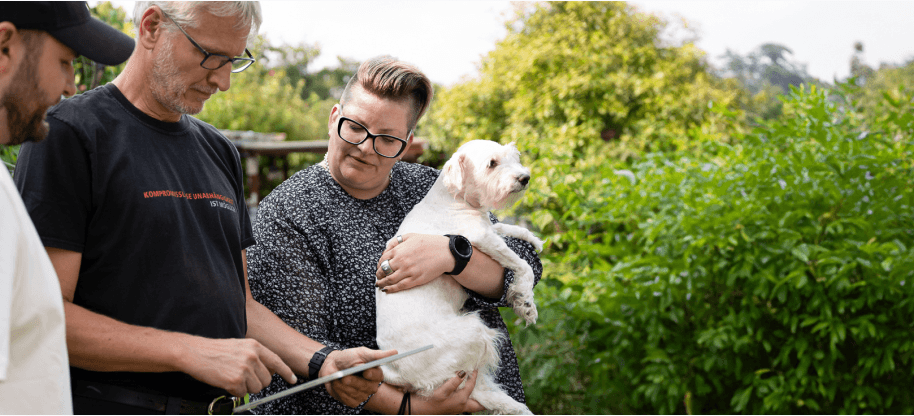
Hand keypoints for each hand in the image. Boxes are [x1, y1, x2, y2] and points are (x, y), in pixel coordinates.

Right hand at [180, 337, 296, 397]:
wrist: (194, 353)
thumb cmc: (215, 350)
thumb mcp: (240, 346)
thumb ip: (255, 356)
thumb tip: (268, 371)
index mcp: (254, 346)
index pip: (277, 361)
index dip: (287, 372)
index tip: (293, 379)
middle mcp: (252, 356)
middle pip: (267, 380)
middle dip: (258, 383)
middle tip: (244, 378)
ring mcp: (244, 369)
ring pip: (256, 388)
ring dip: (245, 387)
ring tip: (232, 377)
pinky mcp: (235, 381)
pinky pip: (242, 393)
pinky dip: (234, 391)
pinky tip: (226, 381)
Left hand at [321, 347, 396, 406]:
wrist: (332, 367)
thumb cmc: (348, 358)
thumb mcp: (361, 353)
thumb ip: (377, 354)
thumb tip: (395, 352)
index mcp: (376, 373)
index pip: (378, 376)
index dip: (371, 374)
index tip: (365, 371)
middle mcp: (371, 386)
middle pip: (366, 387)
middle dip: (353, 381)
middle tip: (344, 376)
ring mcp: (363, 395)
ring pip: (355, 393)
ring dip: (343, 385)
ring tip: (337, 377)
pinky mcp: (353, 401)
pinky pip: (348, 399)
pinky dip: (340, 391)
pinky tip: (337, 384)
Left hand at [375, 233, 451, 292]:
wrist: (445, 252)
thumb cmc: (428, 242)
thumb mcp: (411, 236)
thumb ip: (397, 241)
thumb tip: (385, 250)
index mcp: (399, 250)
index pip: (382, 260)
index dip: (378, 265)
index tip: (379, 268)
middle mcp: (401, 261)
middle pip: (383, 270)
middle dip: (378, 275)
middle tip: (378, 277)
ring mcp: (408, 271)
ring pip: (389, 280)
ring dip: (382, 283)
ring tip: (379, 285)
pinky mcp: (415, 279)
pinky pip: (399, 286)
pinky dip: (391, 289)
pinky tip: (387, 290)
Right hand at [413, 370, 484, 413]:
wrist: (419, 410)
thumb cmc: (430, 401)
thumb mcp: (442, 391)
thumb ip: (454, 382)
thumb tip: (463, 373)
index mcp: (461, 400)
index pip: (471, 386)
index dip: (474, 377)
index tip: (475, 369)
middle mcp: (462, 406)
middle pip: (479, 405)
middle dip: (486, 400)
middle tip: (492, 394)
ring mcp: (458, 409)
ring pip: (472, 405)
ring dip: (478, 399)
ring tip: (482, 393)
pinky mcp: (453, 408)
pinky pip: (466, 404)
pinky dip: (470, 399)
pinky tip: (467, 394)